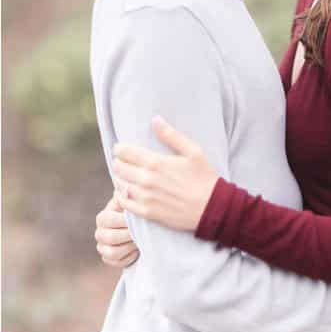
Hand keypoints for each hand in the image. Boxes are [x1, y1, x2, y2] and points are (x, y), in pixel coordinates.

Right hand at [95, 193, 139, 267]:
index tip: (140, 219)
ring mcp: (102, 247)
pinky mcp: (108, 259)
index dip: (124, 221)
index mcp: (103, 217)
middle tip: (143, 232)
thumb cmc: (137, 211)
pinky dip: (129, 257)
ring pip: (112, 252)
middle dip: (129, 235)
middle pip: (110, 238)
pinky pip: (116, 262)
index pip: (108, 220)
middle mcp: (100, 233)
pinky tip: (138, 250)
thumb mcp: (133, 200)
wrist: (141, 227)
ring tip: (141, 240)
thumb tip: (126, 180)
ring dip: (130, 247)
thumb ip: (129, 192)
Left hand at [112, 116, 218, 232]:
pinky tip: (130, 193)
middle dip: (119, 162)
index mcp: (156, 162)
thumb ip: (172, 135)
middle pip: (118, 168)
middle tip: (126, 162)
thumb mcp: (193, 151)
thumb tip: (155, 120)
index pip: (124, 152)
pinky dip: (122, 196)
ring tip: (128, 176)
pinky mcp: (145, 212)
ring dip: (121, 179)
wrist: (211, 208)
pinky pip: (123, 203)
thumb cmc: (204, 177)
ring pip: (119, 185)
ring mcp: (144, 197)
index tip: (124, 149)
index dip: (120, 149)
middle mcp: (146, 179)